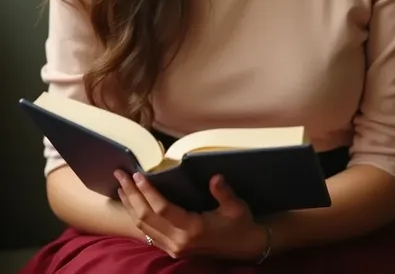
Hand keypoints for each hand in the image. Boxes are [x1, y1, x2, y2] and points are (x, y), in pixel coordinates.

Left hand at [114, 169, 267, 260]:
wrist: (245, 247)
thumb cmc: (240, 223)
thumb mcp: (236, 206)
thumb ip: (223, 192)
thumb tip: (216, 177)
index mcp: (192, 229)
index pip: (162, 208)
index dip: (147, 191)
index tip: (137, 174)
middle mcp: (178, 241)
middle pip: (146, 217)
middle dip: (131, 194)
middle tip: (120, 174)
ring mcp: (174, 248)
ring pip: (143, 226)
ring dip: (130, 205)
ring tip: (121, 186)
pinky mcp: (173, 249)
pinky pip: (148, 233)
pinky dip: (137, 217)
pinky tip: (132, 205)